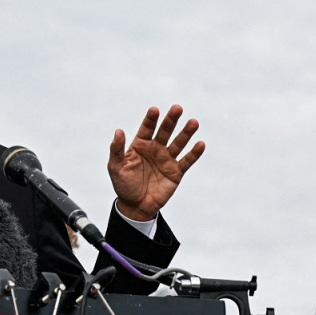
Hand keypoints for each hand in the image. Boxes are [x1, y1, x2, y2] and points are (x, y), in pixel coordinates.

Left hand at [108, 105, 204, 220]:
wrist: (135, 206)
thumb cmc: (124, 185)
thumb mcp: (115, 167)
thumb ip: (116, 149)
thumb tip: (118, 131)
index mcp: (140, 145)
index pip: (146, 128)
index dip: (151, 119)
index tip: (154, 110)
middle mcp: (155, 149)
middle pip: (165, 131)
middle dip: (171, 120)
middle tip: (177, 108)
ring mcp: (167, 159)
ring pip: (178, 143)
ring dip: (186, 133)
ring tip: (193, 122)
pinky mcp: (176, 172)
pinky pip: (187, 161)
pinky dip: (194, 153)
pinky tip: (200, 144)